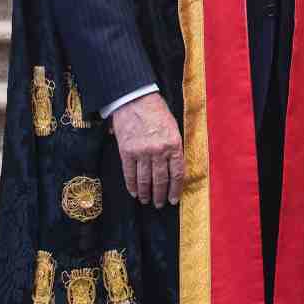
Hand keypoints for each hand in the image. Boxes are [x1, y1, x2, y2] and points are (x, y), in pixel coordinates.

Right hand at [110, 93, 183, 207]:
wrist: (135, 99)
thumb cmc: (157, 111)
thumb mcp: (173, 128)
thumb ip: (174, 147)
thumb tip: (173, 168)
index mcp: (174, 144)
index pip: (177, 173)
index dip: (175, 189)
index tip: (173, 200)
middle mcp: (159, 150)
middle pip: (160, 179)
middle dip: (160, 195)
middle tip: (159, 204)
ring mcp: (142, 152)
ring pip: (145, 179)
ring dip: (146, 193)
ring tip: (146, 201)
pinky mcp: (126, 151)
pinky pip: (129, 173)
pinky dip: (132, 185)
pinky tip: (134, 192)